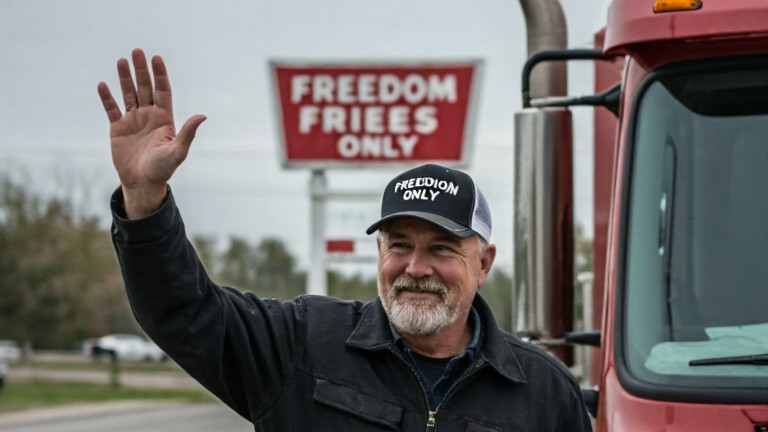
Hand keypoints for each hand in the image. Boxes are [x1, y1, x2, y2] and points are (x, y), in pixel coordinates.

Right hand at [97, 48, 205, 217]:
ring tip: (121, 61)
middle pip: (145, 88)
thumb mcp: (178, 151)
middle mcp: (149, 116)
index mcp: (164, 118)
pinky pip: (112, 109)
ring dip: (124, 78)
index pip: (162, 91)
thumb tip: (202, 115)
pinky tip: (103, 85)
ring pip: (129, 94)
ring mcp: (133, 121)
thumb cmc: (163, 169)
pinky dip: (107, 98)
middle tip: (137, 51)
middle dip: (141, 70)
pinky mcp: (118, 128)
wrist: (143, 183)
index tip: (156, 58)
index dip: (160, 75)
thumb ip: (188, 132)